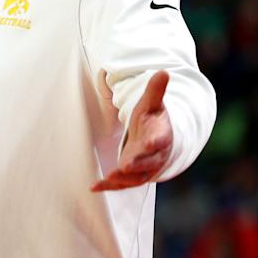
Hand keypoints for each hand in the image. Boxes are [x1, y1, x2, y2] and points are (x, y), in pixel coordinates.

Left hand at [91, 70, 172, 191]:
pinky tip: (94, 186)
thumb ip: (156, 90)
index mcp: (161, 135)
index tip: (150, 142)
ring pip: (136, 177)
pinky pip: (123, 184)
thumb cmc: (154, 120)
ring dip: (122, 178)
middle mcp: (155, 155)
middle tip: (125, 166)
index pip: (160, 139)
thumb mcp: (153, 104)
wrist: (163, 142)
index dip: (155, 141)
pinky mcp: (134, 176)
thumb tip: (163, 71)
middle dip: (137, 164)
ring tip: (108, 178)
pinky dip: (110, 186)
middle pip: (148, 162)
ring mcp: (146, 168)